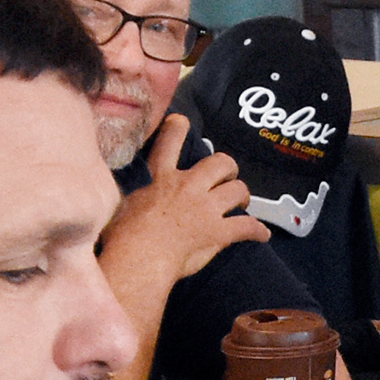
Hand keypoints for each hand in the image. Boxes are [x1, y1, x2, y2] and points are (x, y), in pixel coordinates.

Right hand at [101, 115, 265, 309]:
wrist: (139, 257)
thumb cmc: (122, 236)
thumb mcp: (120, 205)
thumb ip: (130, 194)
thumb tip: (117, 194)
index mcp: (161, 178)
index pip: (170, 141)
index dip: (178, 127)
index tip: (182, 122)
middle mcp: (188, 186)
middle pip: (220, 163)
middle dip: (229, 167)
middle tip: (228, 176)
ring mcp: (206, 208)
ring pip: (238, 190)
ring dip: (243, 195)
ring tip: (242, 203)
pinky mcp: (218, 231)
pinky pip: (246, 227)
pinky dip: (257, 231)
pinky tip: (262, 235)